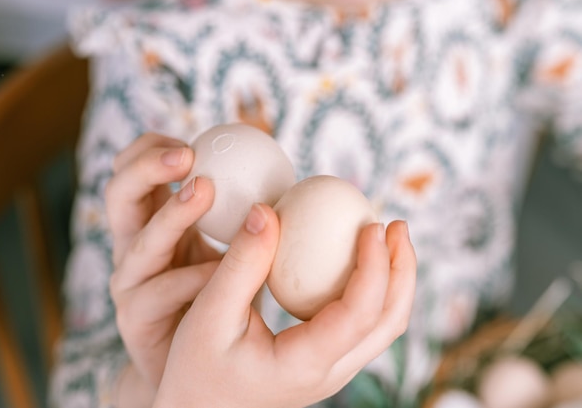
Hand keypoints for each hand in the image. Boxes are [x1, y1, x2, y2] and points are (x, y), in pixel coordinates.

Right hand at [105, 133, 220, 390]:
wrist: (197, 363)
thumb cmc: (217, 293)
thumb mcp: (226, 244)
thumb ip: (240, 212)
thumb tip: (277, 171)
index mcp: (151, 221)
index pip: (135, 171)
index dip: (151, 148)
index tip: (192, 141)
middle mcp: (134, 246)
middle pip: (119, 194)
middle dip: (147, 167)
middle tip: (187, 154)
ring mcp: (129, 283)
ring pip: (138, 242)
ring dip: (172, 213)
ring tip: (205, 190)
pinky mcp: (134, 318)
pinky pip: (159, 292)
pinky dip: (190, 277)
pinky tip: (218, 270)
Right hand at [154, 205, 416, 407]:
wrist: (196, 407)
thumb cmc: (195, 366)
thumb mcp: (209, 313)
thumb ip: (241, 263)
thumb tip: (267, 210)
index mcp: (306, 363)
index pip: (360, 313)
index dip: (376, 266)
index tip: (372, 224)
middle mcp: (330, 373)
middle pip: (390, 321)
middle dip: (402, 270)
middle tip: (396, 224)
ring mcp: (331, 371)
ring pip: (384, 326)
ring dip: (393, 279)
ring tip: (386, 237)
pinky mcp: (324, 362)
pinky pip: (363, 324)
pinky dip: (372, 289)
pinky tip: (354, 261)